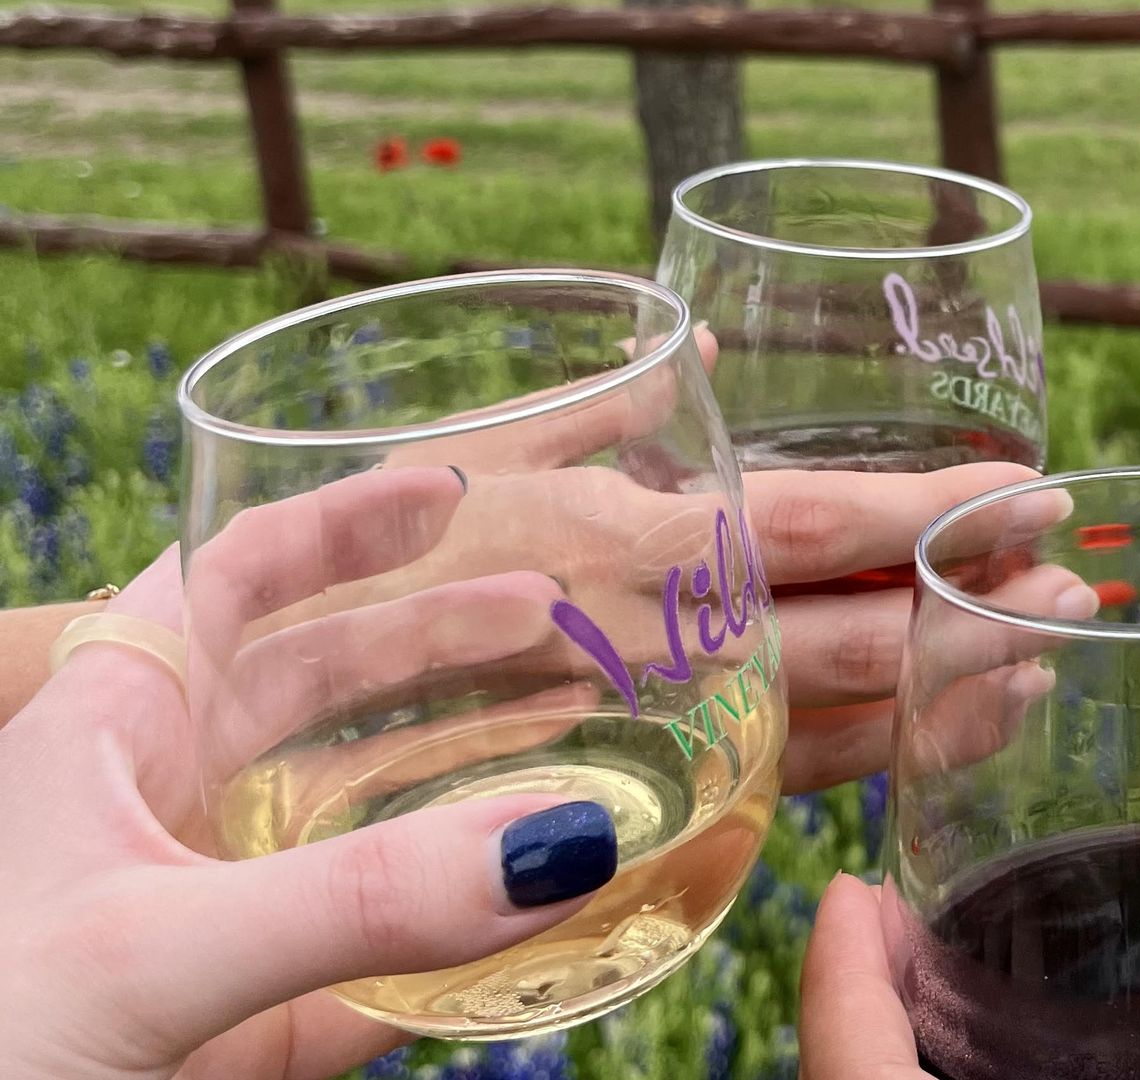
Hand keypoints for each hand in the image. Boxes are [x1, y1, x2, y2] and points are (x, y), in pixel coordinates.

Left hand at [0, 474, 620, 1079]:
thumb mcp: (144, 947)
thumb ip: (352, 897)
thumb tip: (560, 841)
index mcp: (111, 738)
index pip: (233, 579)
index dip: (340, 521)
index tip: (455, 493)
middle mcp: (168, 812)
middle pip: (321, 682)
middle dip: (439, 638)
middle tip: (557, 618)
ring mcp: (215, 923)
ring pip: (364, 819)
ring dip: (472, 776)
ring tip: (584, 739)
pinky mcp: (251, 1038)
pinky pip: (386, 970)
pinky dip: (472, 944)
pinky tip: (551, 917)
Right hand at [259, 325, 1072, 794]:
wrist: (257, 731)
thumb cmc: (356, 563)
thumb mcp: (464, 453)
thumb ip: (595, 400)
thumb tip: (703, 354)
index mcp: (625, 543)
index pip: (819, 529)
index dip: (934, 513)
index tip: (1032, 494)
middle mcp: (655, 646)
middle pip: (855, 638)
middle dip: (975, 612)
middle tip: (1074, 588)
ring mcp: (654, 733)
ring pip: (833, 729)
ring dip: (946, 696)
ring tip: (1039, 661)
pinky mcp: (640, 795)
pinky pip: (776, 787)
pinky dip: (867, 762)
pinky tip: (932, 736)